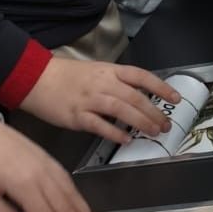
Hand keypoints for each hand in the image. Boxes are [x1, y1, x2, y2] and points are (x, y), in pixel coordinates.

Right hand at [23, 55, 179, 144]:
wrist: (36, 78)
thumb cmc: (68, 76)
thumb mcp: (96, 72)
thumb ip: (117, 84)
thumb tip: (140, 100)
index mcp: (109, 71)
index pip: (141, 76)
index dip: (160, 87)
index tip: (175, 98)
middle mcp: (102, 83)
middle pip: (135, 97)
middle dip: (154, 112)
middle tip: (165, 125)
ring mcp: (89, 99)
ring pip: (121, 110)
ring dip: (141, 122)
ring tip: (153, 133)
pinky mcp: (76, 116)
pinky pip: (99, 126)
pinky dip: (114, 133)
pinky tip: (126, 140)